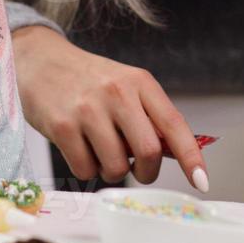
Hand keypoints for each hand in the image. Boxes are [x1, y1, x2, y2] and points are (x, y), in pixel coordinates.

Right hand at [13, 26, 207, 190]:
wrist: (41, 60)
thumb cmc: (88, 80)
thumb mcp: (125, 86)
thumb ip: (149, 117)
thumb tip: (176, 156)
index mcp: (140, 82)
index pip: (174, 124)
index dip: (192, 157)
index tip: (202, 182)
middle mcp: (117, 92)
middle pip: (149, 152)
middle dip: (147, 172)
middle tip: (138, 169)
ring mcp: (88, 109)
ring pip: (116, 167)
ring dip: (112, 171)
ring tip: (101, 151)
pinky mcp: (62, 126)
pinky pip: (86, 170)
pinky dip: (87, 169)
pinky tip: (80, 148)